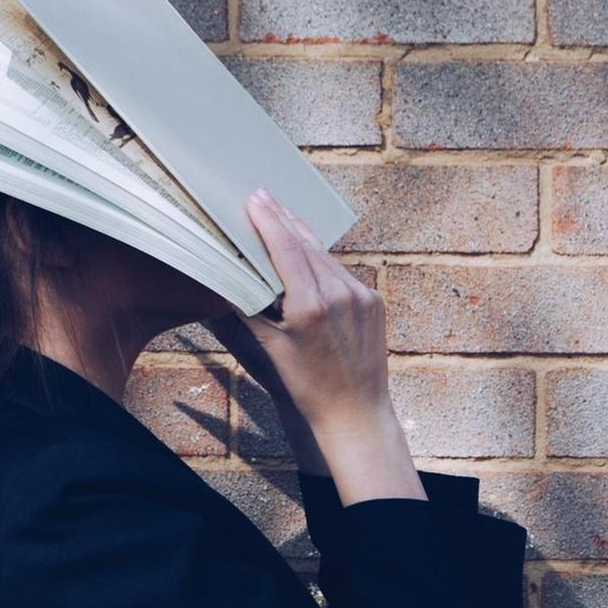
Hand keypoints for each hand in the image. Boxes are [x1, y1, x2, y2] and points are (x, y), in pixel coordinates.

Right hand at [219, 188, 422, 504]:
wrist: (356, 411)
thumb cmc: (310, 386)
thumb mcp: (273, 348)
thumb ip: (253, 309)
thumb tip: (233, 280)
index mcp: (311, 306)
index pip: (286, 249)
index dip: (269, 221)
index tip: (255, 199)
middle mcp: (340, 294)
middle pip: (306, 245)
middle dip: (283, 219)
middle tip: (263, 196)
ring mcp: (361, 295)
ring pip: (325, 256)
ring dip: (301, 236)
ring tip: (281, 216)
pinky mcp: (374, 300)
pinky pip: (341, 272)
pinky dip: (321, 260)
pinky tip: (307, 252)